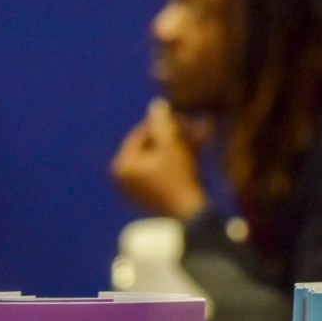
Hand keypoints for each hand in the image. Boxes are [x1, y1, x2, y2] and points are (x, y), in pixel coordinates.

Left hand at [111, 99, 209, 218]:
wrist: (191, 215)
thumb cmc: (178, 178)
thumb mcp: (171, 145)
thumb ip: (162, 123)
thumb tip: (156, 104)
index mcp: (122, 166)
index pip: (140, 135)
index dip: (162, 124)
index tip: (183, 119)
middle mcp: (123, 178)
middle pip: (150, 148)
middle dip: (174, 137)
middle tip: (192, 129)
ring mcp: (135, 190)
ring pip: (159, 160)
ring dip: (179, 148)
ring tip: (199, 140)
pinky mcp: (149, 198)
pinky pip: (161, 173)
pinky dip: (176, 163)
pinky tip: (195, 153)